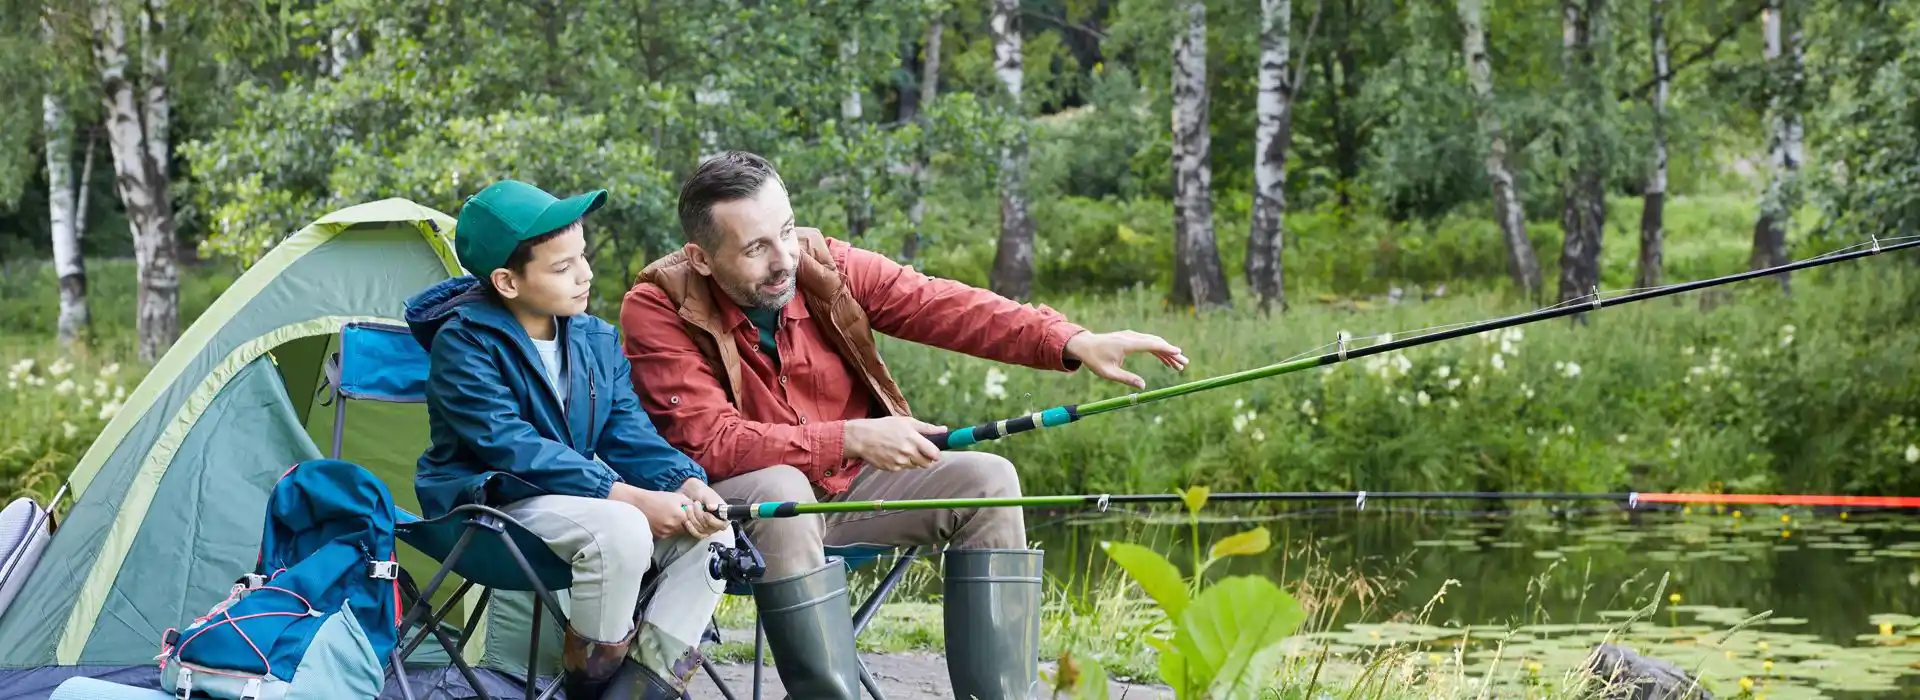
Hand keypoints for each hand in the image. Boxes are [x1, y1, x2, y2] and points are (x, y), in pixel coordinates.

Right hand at [612, 483, 695, 539]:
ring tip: (671, 516)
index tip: (694, 516)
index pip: (694, 523)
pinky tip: (664, 520)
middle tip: (682, 515)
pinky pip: (669, 534)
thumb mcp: (677, 496)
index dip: (695, 519)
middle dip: (687, 523)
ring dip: (678, 526)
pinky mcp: (659, 536)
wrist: (639, 503)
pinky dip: (669, 529)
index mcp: (679, 516)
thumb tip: (700, 508)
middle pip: (687, 528)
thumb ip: (690, 503)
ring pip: (678, 532)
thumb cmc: (658, 498)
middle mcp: (673, 526)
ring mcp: (665, 532)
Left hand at [677, 478, 728, 536]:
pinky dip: (691, 528)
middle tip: (695, 504)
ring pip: (702, 530)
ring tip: (689, 507)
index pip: (722, 524)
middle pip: (710, 528)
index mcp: (723, 514)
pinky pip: (696, 534)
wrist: (690, 493)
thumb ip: (711, 500)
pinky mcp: (700, 530)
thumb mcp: (707, 494)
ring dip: (693, 519)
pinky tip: (687, 521)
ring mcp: (709, 528)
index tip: (705, 513)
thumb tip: (712, 507)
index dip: (712, 520)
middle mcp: (717, 523)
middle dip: (700, 516)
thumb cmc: (701, 492)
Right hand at [844, 416, 947, 471]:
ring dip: (913, 460)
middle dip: (925, 458)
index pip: (934, 454)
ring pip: (915, 466)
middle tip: (917, 450)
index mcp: (913, 439)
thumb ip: (927, 428)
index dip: (936, 454)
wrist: (862, 438)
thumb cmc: (884, 427)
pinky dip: (902, 463)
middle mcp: (908, 452)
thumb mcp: (906, 422)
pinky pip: (904, 468)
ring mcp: (900, 462)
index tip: (933, 451)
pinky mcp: (892, 469)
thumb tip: (944, 430)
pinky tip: (893, 454)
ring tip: (902, 449)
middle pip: (927, 463)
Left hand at [1064, 330, 1188, 388]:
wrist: (1084, 345)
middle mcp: (1131, 337)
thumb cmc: (1094, 360)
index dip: (1166, 349)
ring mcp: (1131, 336)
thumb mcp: (1108, 373)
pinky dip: (1158, 351)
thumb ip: (1126, 379)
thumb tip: (1143, 387)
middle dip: (1171, 353)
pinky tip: (1166, 361)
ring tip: (1179, 366)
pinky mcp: (1131, 338)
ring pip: (1154, 343)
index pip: (1151, 345)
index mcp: (1127, 344)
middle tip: (1184, 364)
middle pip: (1156, 343)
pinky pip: (1148, 344)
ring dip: (1167, 353)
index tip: (1179, 353)